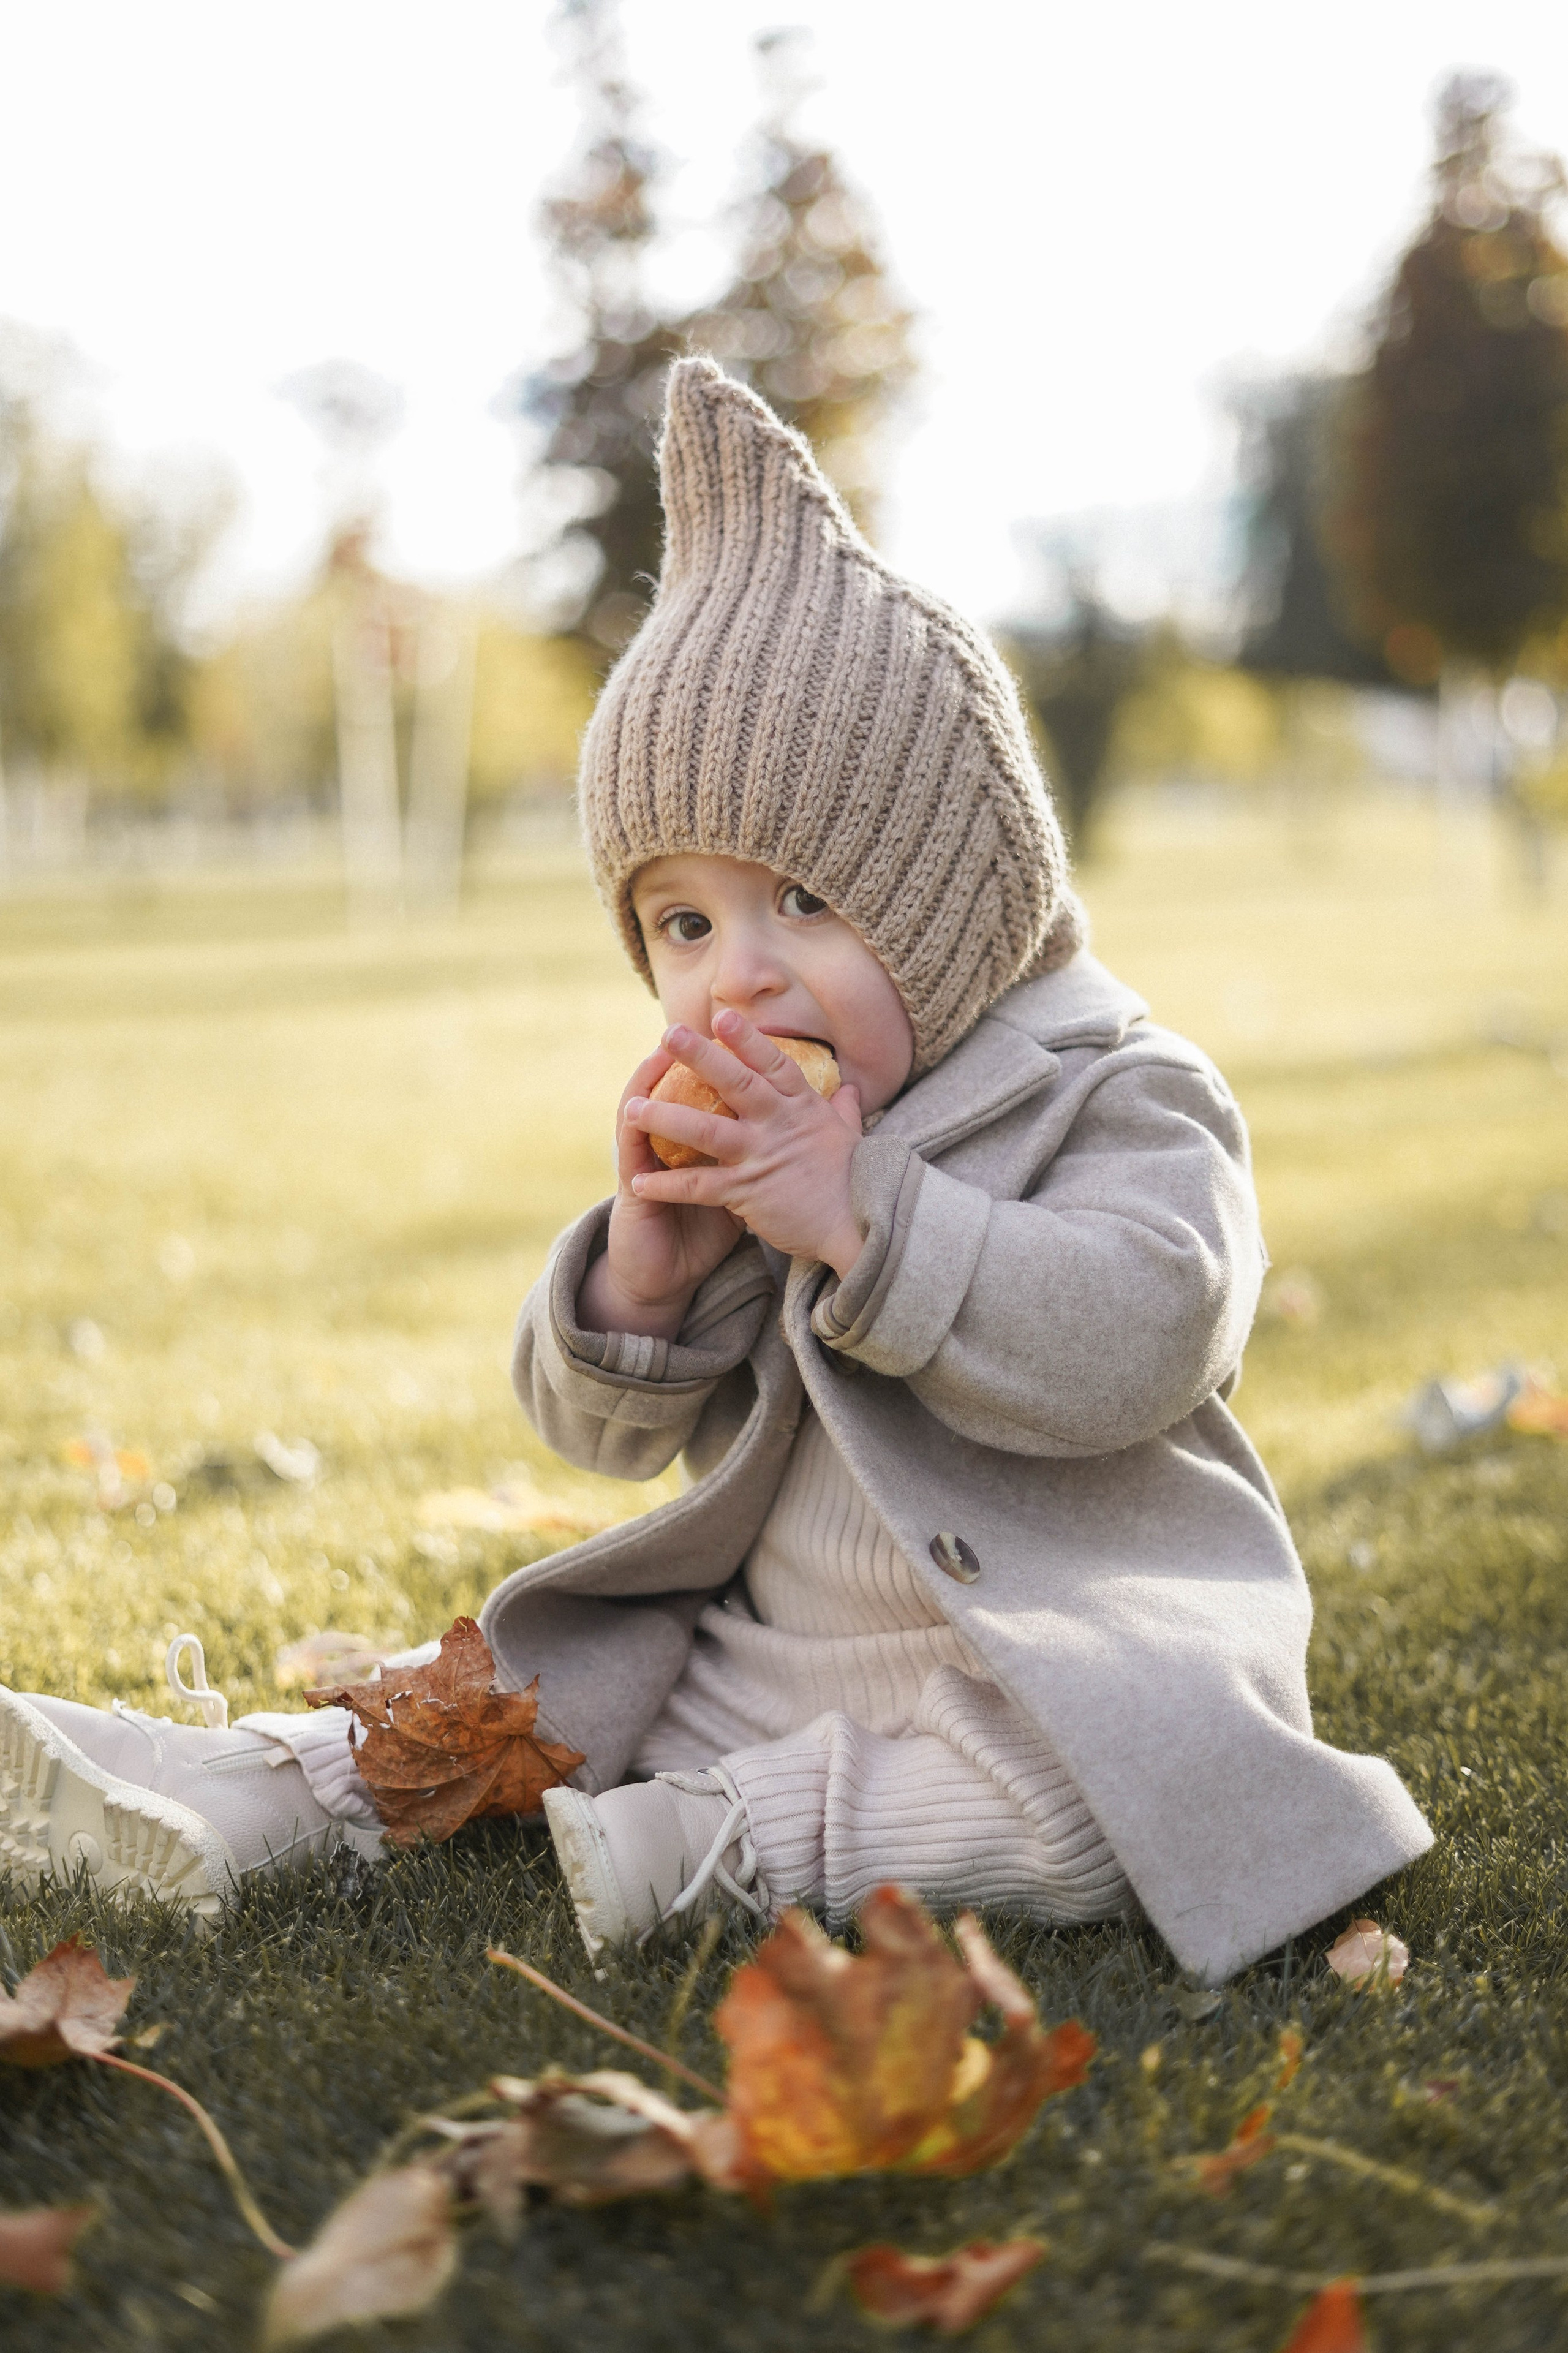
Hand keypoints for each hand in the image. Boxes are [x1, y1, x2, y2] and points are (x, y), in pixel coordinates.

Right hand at [579, 1043, 743, 1340]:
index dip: (724, 1065)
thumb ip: (766, 1159)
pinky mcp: (634, 1191)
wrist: (665, 1279)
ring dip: (650, 1085)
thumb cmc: (702, 1233)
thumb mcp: (743, 1193)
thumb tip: (808, 1135)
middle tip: (695, 1025)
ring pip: (647, 1115)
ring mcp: (649, 1165)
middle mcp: (671, 1146)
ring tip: (656, 1055)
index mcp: (702, 1144)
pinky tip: (633, 1111)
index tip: (740, 1031)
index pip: (712, 1096)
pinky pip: (632, 1157)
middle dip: (685, 1061)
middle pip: (678, 1095)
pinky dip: (633, 1132)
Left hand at [622, 1010, 864, 1277]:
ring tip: (632, 1108)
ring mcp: (761, 1156)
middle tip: (669, 1032)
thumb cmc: (857, 1181)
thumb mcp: (851, 1136)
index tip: (721, 1016)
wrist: (860, 1227)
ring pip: (706, 1130)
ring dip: (665, 1118)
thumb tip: (850, 1088)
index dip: (747, 1039)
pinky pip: (699, 1185)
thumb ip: (844, 1109)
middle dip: (700, 1056)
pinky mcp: (747, 1192)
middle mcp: (779, 1125)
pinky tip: (638, 1181)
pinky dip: (667, 1185)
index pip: (773, 1064)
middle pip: (735, 1082)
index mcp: (802, 1108)